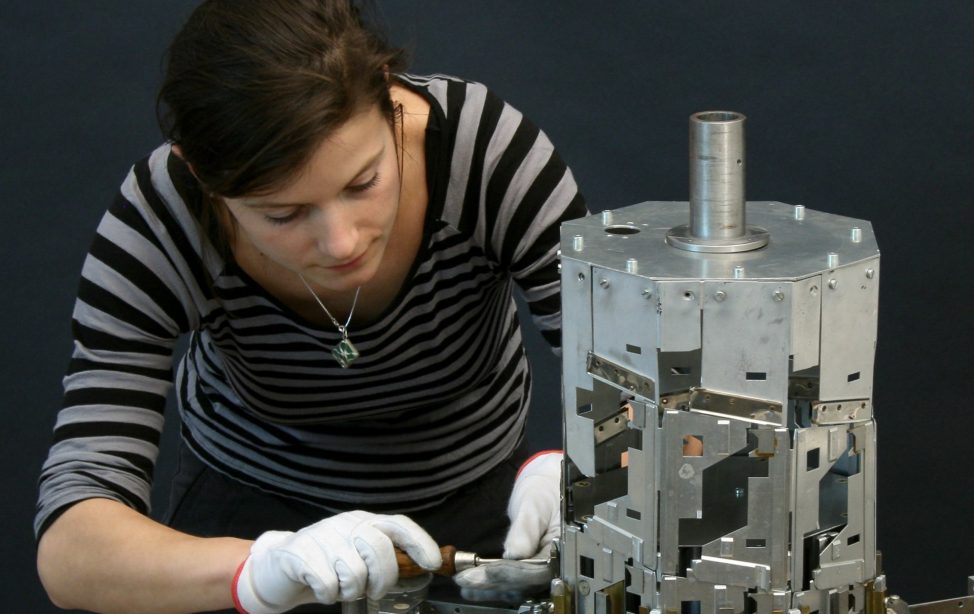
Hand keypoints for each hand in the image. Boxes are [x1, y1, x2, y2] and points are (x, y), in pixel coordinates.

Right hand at [232, 511, 440, 613]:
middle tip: (372, 591)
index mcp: (364, 521)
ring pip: (354, 572)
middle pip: (380, 550)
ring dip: (350, 591)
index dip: (419, 542)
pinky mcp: (300, 552)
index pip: (398, 525)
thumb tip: (420, 566)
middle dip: (382, 579)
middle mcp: (346, 523)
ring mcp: (322, 535)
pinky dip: (328, 595)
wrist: (277, 567)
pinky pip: (328, 584)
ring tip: (340, 588)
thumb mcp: (358, 556)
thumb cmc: (326, 565)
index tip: (433, 563)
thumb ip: (384, 557)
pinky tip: (322, 589)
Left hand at [454, 451, 561, 601]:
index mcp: (564, 548)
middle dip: (496, 582)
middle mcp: (555, 564)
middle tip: (467, 579)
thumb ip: (526, 528)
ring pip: (517, 587)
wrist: (542, 491)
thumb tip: (516, 553)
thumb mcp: (535, 503)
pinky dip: (492, 584)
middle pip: (526, 583)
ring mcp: (542, 570)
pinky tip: (473, 586)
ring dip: (490, 587)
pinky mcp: (529, 571)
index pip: (539, 570)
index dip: (513, 574)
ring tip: (465, 582)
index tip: (489, 572)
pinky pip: (512, 583)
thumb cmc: (543, 493)